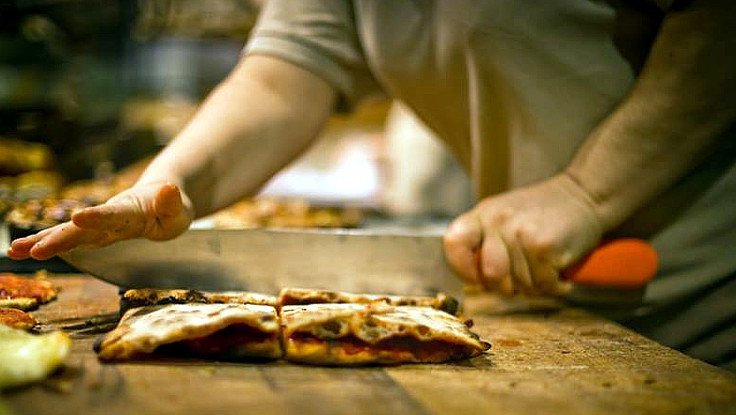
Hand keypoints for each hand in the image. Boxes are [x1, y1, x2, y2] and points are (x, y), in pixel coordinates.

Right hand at [7, 182, 192, 259]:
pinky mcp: (93, 233)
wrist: (161, 198)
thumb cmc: (172, 208)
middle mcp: (109, 216)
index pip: (114, 215)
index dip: (97, 218)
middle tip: (36, 249)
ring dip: (43, 241)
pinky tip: (19, 253)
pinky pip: (68, 240)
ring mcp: (98, 225)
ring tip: (15, 250)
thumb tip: (171, 190)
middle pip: (82, 228)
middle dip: (59, 238)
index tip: (78, 217)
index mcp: (131, 211)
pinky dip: (45, 245)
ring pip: (68, 233)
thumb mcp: (179, 210)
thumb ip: (172, 204)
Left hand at [443, 173, 602, 295]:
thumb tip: (478, 281)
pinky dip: (555, 288)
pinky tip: (560, 276)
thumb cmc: (543, 214)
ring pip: (520, 285)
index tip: (479, 277)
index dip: (462, 267)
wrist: (585, 196)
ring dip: (536, 287)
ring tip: (546, 271)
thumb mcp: (505, 216)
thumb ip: (486, 241)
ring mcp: (520, 233)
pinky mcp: (544, 246)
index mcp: (483, 215)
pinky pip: (543, 285)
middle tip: (523, 281)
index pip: (453, 243)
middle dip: (508, 288)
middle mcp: (498, 221)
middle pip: (490, 276)